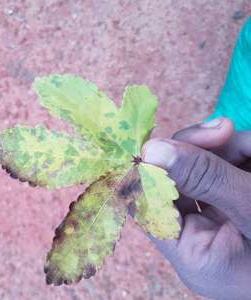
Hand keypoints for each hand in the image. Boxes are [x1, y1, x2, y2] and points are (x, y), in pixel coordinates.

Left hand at [142, 118, 250, 299]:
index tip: (156, 144)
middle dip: (200, 152)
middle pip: (176, 182)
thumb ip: (205, 178)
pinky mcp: (240, 200)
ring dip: (231, 147)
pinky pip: (229, 167)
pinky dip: (245, 153)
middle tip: (224, 130)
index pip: (149, 210)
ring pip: (204, 168)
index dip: (148, 175)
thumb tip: (152, 150)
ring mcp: (223, 218)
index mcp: (196, 255)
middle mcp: (203, 237)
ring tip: (249, 143)